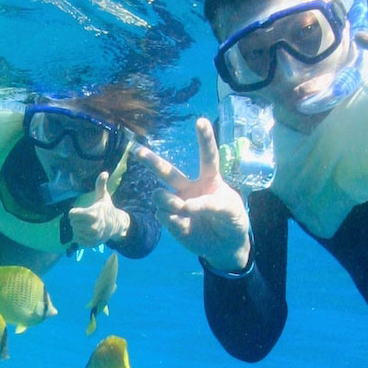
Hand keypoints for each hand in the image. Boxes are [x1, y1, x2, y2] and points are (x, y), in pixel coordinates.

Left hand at [68, 172, 129, 247]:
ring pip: (75, 232)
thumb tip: (104, 172)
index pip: (72, 214)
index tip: (80, 211)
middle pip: (73, 223)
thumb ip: (101, 185)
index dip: (74, 212)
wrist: (116, 226)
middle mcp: (93, 227)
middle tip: (84, 219)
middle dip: (76, 220)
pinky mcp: (92, 244)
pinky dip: (80, 236)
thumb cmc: (107, 209)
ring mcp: (93, 237)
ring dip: (78, 228)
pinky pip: (78, 240)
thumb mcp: (103, 197)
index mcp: (93, 214)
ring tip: (86, 225)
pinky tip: (86, 232)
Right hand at [134, 119, 250, 271]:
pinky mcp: (171, 220)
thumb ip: (211, 204)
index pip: (207, 157)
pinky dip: (171, 219)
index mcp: (209, 180)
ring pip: (160, 195)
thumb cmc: (232, 221)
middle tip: (135, 150)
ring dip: (168, 201)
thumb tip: (185, 205)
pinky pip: (162, 215)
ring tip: (181, 210)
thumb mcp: (230, 210)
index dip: (204, 139)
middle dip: (151, 160)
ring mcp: (178, 203)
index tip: (200, 121)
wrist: (224, 246)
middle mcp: (190, 188)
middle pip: (167, 171)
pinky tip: (182, 224)